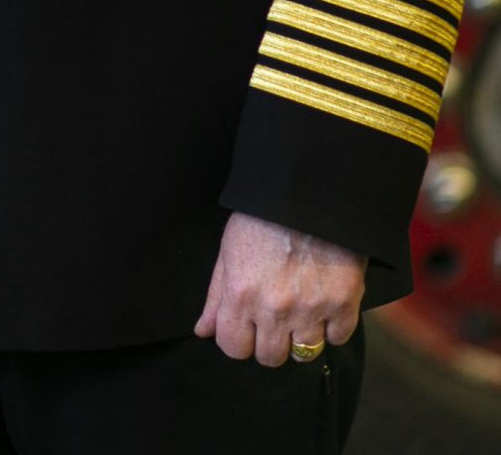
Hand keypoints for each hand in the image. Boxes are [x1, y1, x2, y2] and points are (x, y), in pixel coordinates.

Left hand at [193, 210, 365, 365]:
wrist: (307, 189)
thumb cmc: (261, 215)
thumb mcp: (229, 249)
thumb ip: (216, 294)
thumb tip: (202, 330)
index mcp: (241, 294)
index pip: (233, 348)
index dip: (238, 338)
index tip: (245, 326)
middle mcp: (274, 308)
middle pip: (270, 358)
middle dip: (269, 341)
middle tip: (274, 317)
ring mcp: (311, 308)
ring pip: (304, 354)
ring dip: (301, 338)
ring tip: (300, 311)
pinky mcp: (344, 302)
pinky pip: (337, 338)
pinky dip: (332, 326)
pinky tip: (324, 304)